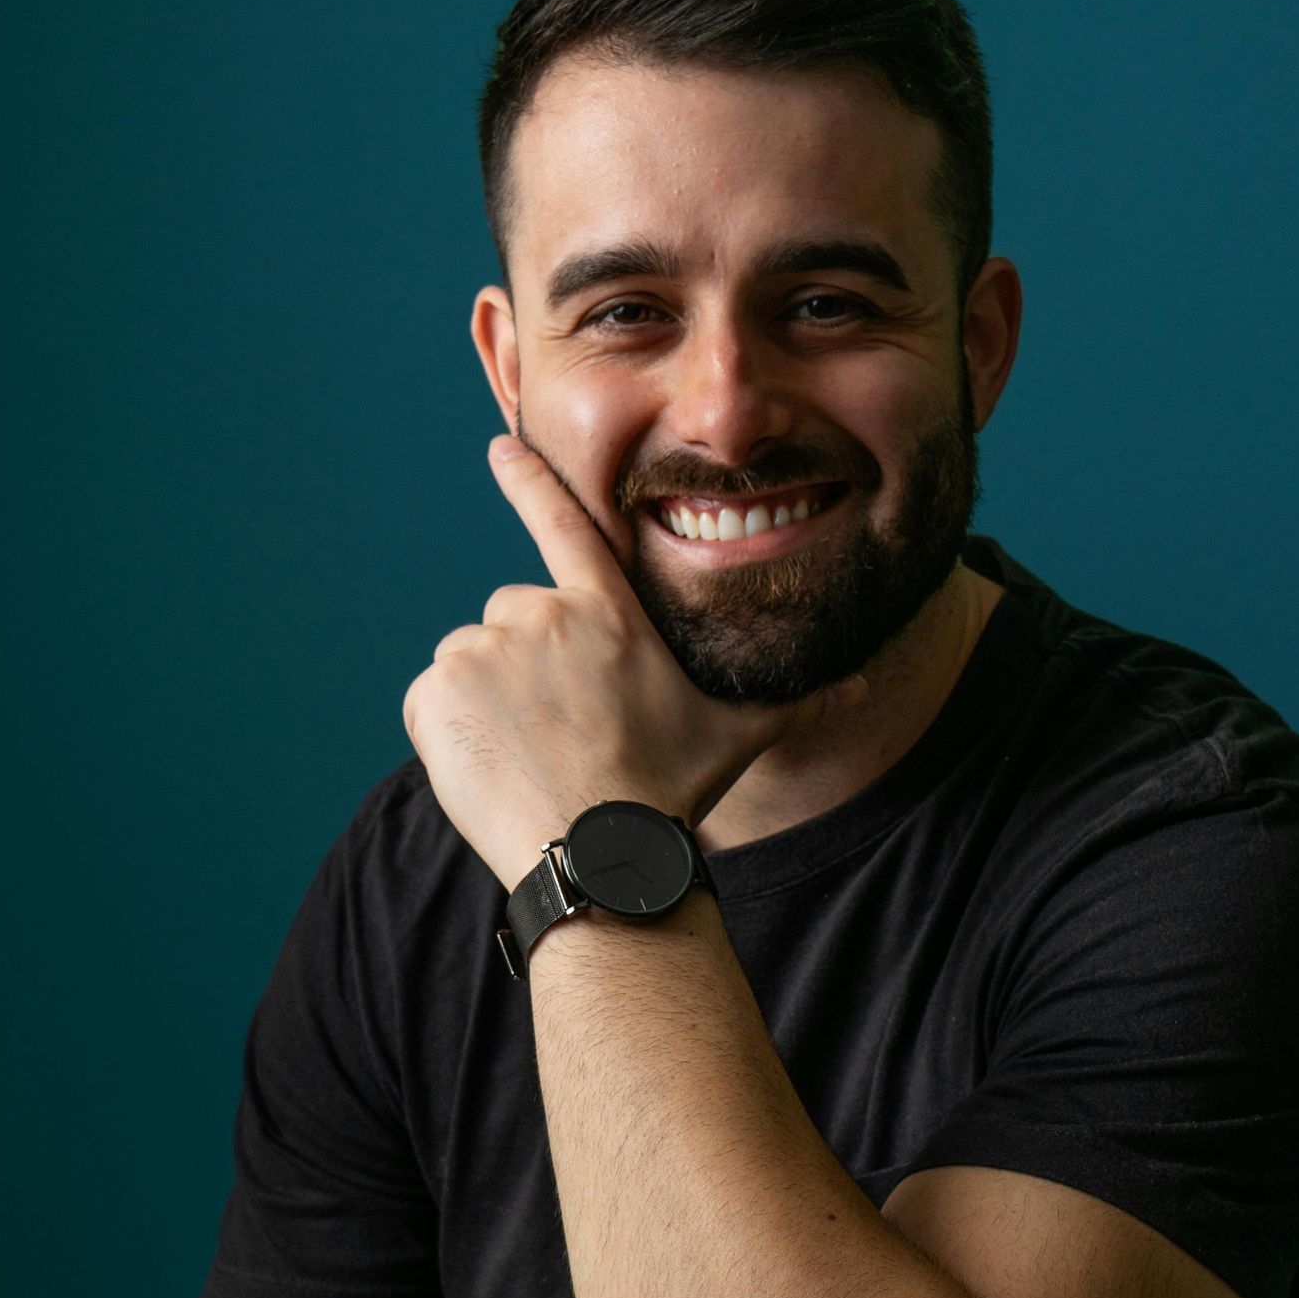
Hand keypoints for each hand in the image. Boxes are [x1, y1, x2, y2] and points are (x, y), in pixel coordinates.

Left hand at [402, 435, 859, 886]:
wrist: (596, 853)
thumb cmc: (667, 792)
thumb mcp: (737, 737)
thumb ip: (796, 702)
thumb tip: (866, 689)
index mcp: (605, 613)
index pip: (565, 524)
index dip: (530, 478)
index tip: (500, 445)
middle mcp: (540, 615)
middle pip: (517, 618)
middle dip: (530, 664)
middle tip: (560, 728)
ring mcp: (482, 649)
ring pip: (474, 660)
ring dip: (491, 697)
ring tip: (531, 753)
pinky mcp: (436, 691)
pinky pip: (432, 699)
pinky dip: (451, 728)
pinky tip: (492, 766)